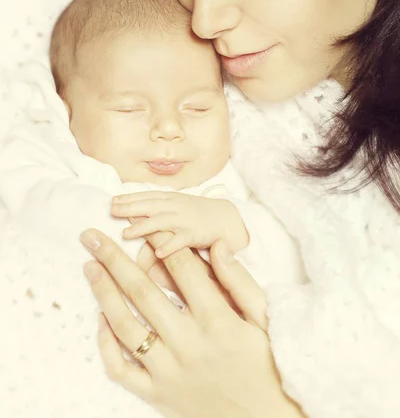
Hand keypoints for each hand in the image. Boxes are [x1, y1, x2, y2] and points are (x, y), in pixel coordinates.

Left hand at [80, 229, 304, 417]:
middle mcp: (188, 344)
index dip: (161, 241)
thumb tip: (218, 246)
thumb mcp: (265, 320)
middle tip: (92, 236)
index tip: (144, 225)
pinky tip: (100, 319)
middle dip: (115, 259)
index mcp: (217, 320)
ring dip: (103, 292)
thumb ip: (240, 282)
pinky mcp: (157, 395)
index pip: (181, 269)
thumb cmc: (268, 366)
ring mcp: (168, 372)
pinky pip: (121, 369)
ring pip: (126, 326)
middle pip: (143, 291)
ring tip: (89, 266)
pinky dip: (106, 344)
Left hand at [111, 191, 248, 256]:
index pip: (147, 196)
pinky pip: (182, 240)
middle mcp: (176, 207)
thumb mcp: (175, 207)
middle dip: (130, 207)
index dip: (129, 198)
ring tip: (125, 233)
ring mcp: (186, 220)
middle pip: (150, 206)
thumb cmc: (196, 214)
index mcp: (170, 199)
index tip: (112, 200)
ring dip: (143, 227)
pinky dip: (171, 245)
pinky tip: (159, 252)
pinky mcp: (196, 234)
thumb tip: (131, 215)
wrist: (226, 218)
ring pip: (162, 222)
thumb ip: (156, 209)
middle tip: (111, 211)